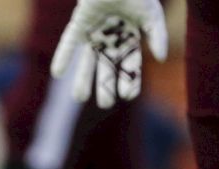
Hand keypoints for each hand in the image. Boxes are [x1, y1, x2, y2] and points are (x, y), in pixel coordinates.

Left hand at [51, 0, 167, 107]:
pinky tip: (57, 73)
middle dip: (105, 85)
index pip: (130, 64)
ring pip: (87, 60)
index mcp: (129, 38)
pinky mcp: (79, 23)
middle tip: (105, 104)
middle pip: (107, 67)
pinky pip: (69, 42)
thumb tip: (161, 59)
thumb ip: (157, 35)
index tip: (127, 95)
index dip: (129, 80)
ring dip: (82, 78)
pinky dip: (63, 56)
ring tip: (79, 98)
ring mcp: (94, 32)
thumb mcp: (151, 14)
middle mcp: (110, 39)